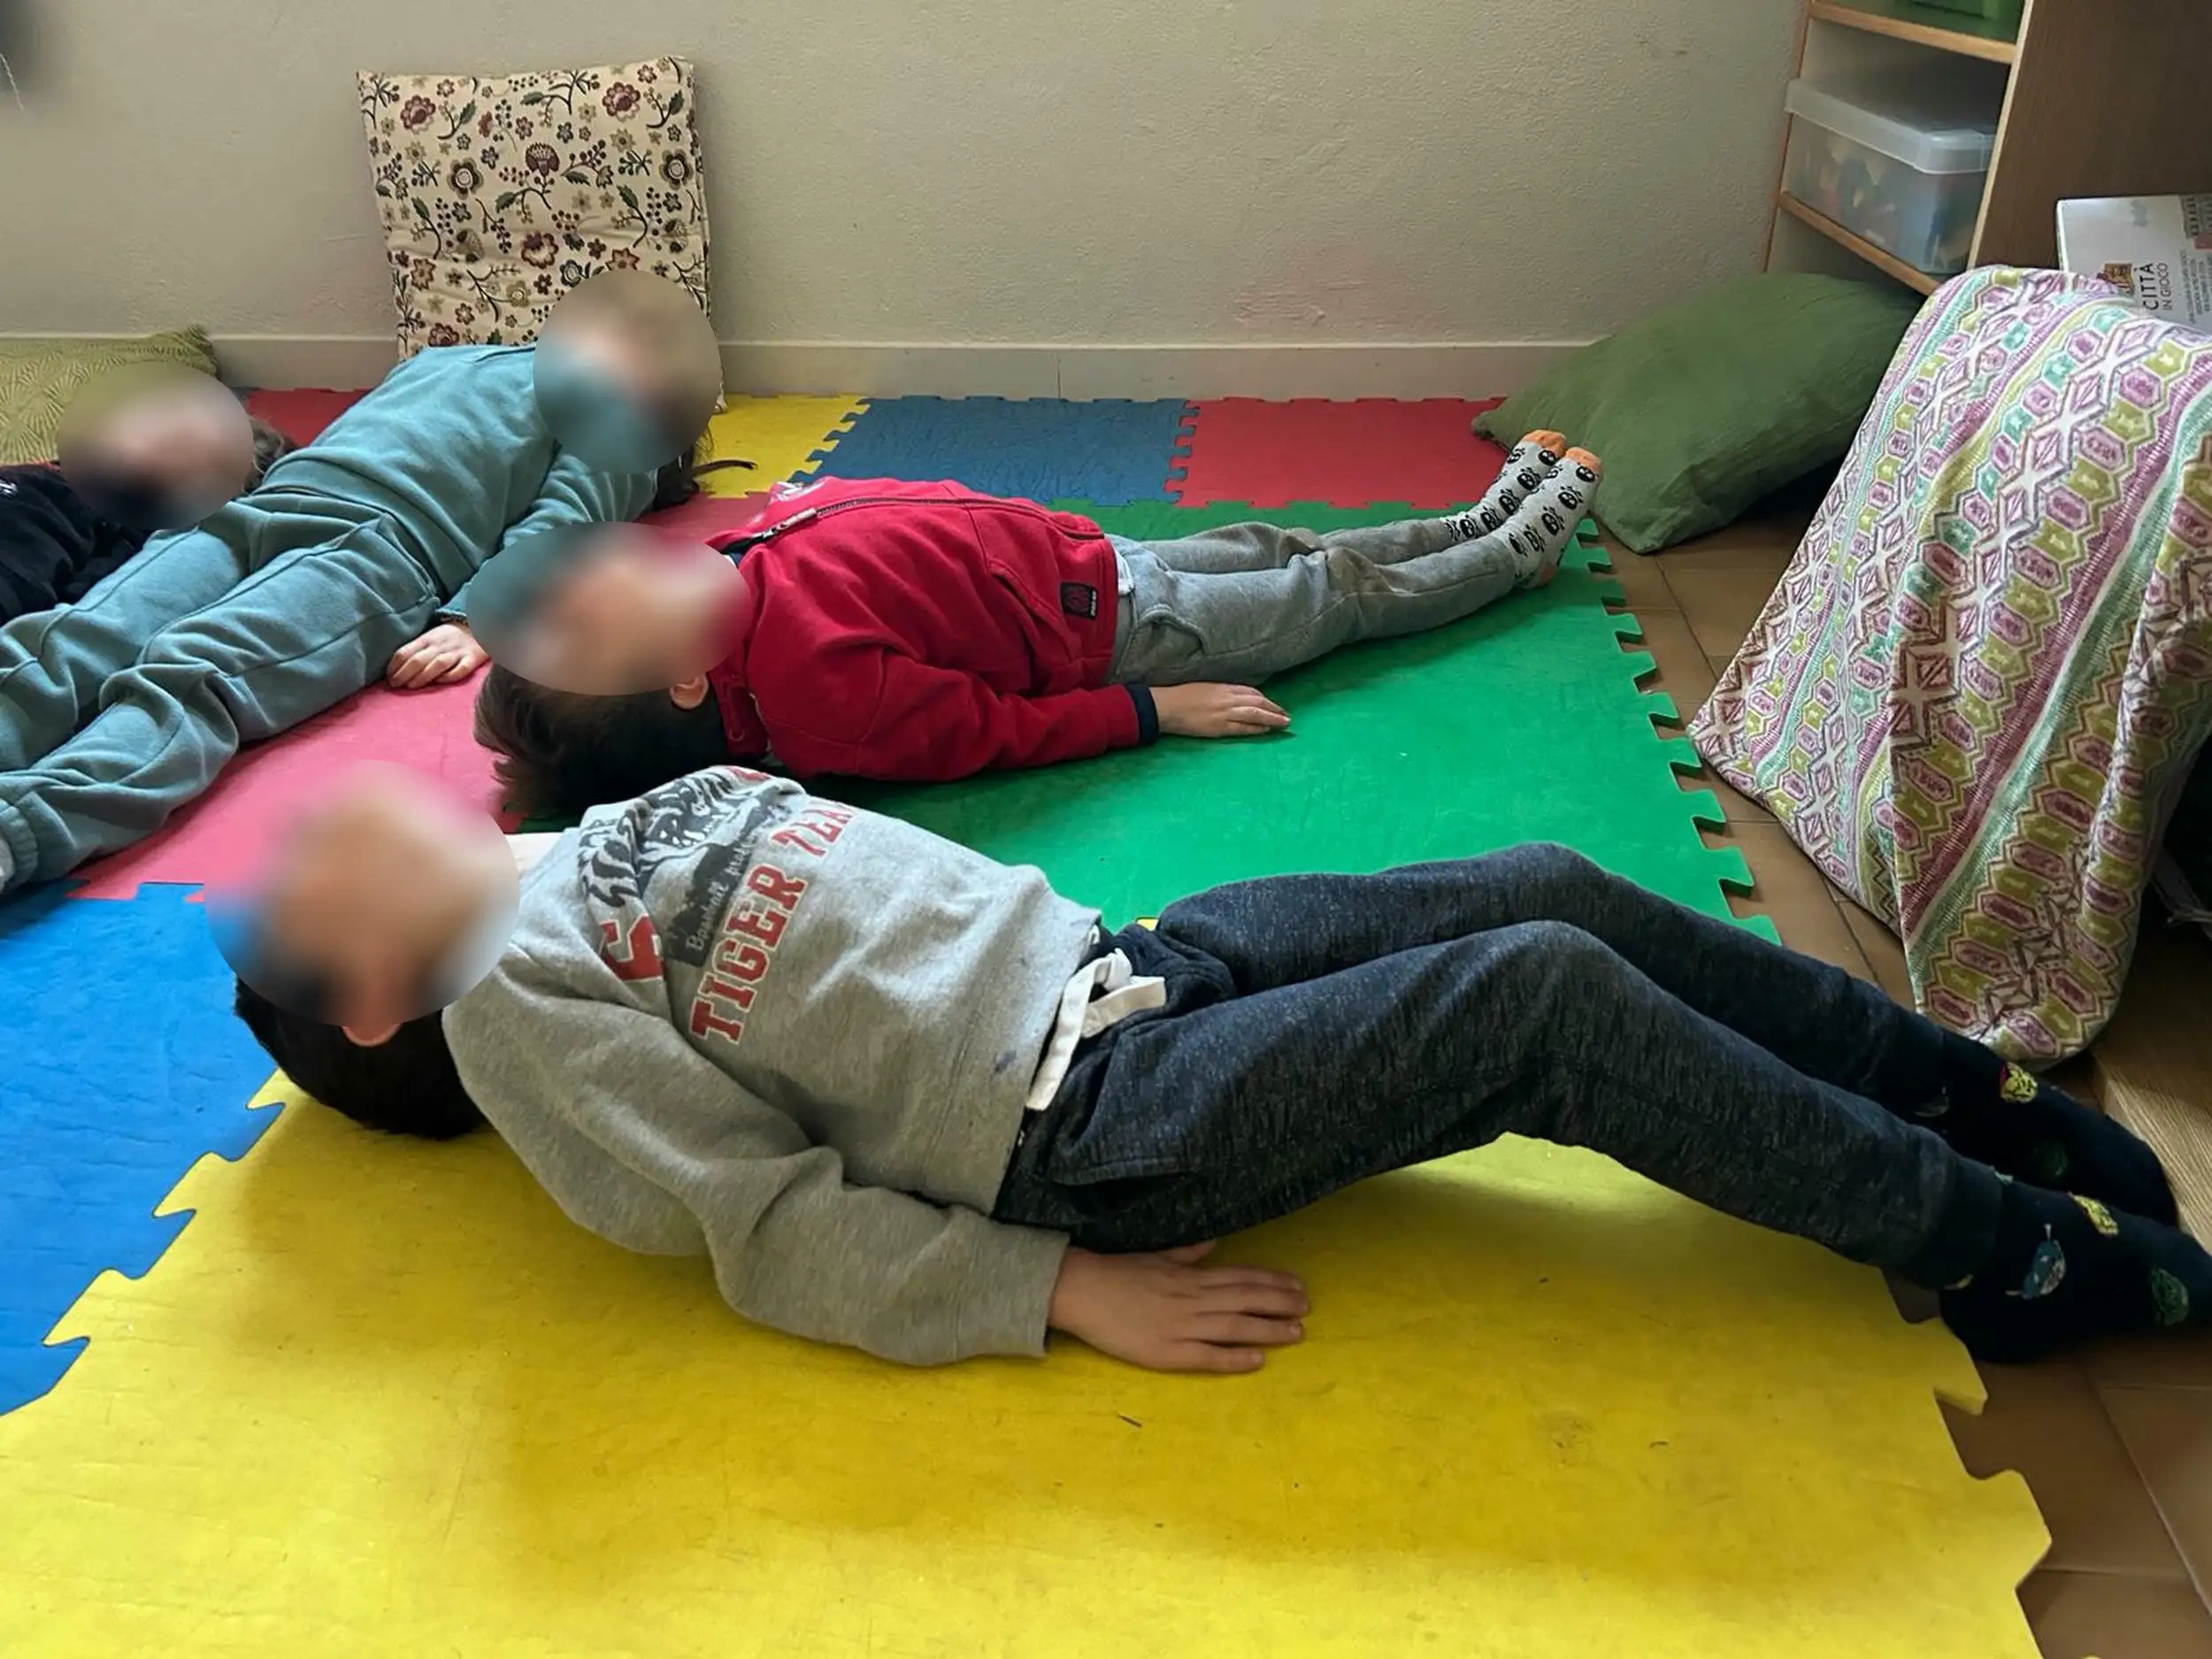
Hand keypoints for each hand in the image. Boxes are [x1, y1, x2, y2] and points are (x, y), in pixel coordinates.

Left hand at [386, 622, 487, 688]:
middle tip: (395, 685)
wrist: (479, 626)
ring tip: (411, 686)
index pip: (406, 652)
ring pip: (437, 664)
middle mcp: (440, 645)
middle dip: (404, 673)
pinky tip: (440, 682)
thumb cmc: (449, 637)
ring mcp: (457, 652)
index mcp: (427, 639)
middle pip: (419, 659)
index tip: (387, 678)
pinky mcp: (472, 659)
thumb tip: (395, 669)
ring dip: (422, 676)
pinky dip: (450, 675)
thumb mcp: (430, 638)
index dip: (394, 666)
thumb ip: (416, 651)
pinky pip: (461, 669)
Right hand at [1048, 1243, 1308, 1372]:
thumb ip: (1188, 1253)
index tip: (1297, 1285)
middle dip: (1280, 1304)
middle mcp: (1193, 1299)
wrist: (1081, 1290)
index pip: (1241, 1277)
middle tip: (1307, 1308)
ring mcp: (1182, 1326)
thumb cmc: (1118, 1272)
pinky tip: (1257, 1360)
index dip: (1272, 1282)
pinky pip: (1208, 1356)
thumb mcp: (1157, 1256)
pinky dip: (1234, 1358)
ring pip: (1234, 1327)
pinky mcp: (1167, 1351)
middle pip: (1245, 1300)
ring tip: (1296, 1332)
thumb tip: (1214, 1242)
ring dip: (1268, 1329)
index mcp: (1190, 1275)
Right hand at [1152, 683, 1290, 739]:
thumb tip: (1236, 697)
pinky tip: (1266, 729)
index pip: (1251, 691)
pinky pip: (1243, 728)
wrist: (1166, 706)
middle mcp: (1227, 698)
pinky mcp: (1219, 727)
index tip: (1273, 704)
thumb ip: (1222, 691)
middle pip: (1257, 702)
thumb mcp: (1205, 687)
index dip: (1265, 699)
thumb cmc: (1181, 696)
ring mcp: (1224, 713)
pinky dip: (1257, 728)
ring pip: (1255, 714)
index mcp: (1223, 686)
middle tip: (1287, 715)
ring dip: (1272, 718)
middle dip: (1274, 708)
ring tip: (1284, 723)